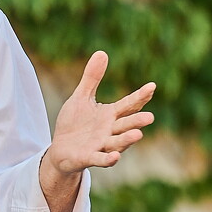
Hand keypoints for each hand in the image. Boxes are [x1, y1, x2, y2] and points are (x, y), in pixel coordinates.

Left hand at [46, 51, 155, 175]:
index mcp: (110, 115)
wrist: (60, 149)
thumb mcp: (81, 98)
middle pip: (126, 125)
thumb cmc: (74, 124)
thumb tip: (102, 52)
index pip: (128, 105)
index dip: (140, 97)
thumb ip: (92, 78)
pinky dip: (108, 159)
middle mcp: (110, 131)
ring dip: (127, 139)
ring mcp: (101, 145)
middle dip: (137, 122)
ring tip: (138, 134)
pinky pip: (101, 159)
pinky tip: (115, 156)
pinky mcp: (89, 158)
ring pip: (117, 142)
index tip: (152, 86)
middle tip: (150, 117)